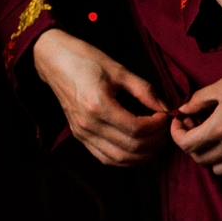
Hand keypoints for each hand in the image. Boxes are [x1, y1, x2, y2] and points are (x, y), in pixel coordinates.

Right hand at [31, 28, 168, 164]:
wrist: (55, 61)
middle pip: (132, 148)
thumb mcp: (120, 70)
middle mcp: (88, 125)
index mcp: (97, 106)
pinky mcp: (80, 137)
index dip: (158, 126)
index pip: (137, 129)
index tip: (165, 115)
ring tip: (157, 139)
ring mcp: (82, 133)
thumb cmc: (86, 61)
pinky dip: (127, 158)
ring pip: (120, 159)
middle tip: (166, 128)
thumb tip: (166, 108)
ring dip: (144, 154)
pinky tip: (140, 147)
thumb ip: (145, 91)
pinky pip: (106, 158)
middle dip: (156, 141)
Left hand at [169, 62, 221, 177]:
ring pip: (218, 169)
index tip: (180, 121)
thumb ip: (198, 100)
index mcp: (221, 128)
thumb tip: (183, 109)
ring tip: (215, 139)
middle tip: (196, 126)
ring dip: (211, 156)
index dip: (177, 133)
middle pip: (200, 158)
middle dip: (191, 143)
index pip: (186, 144)